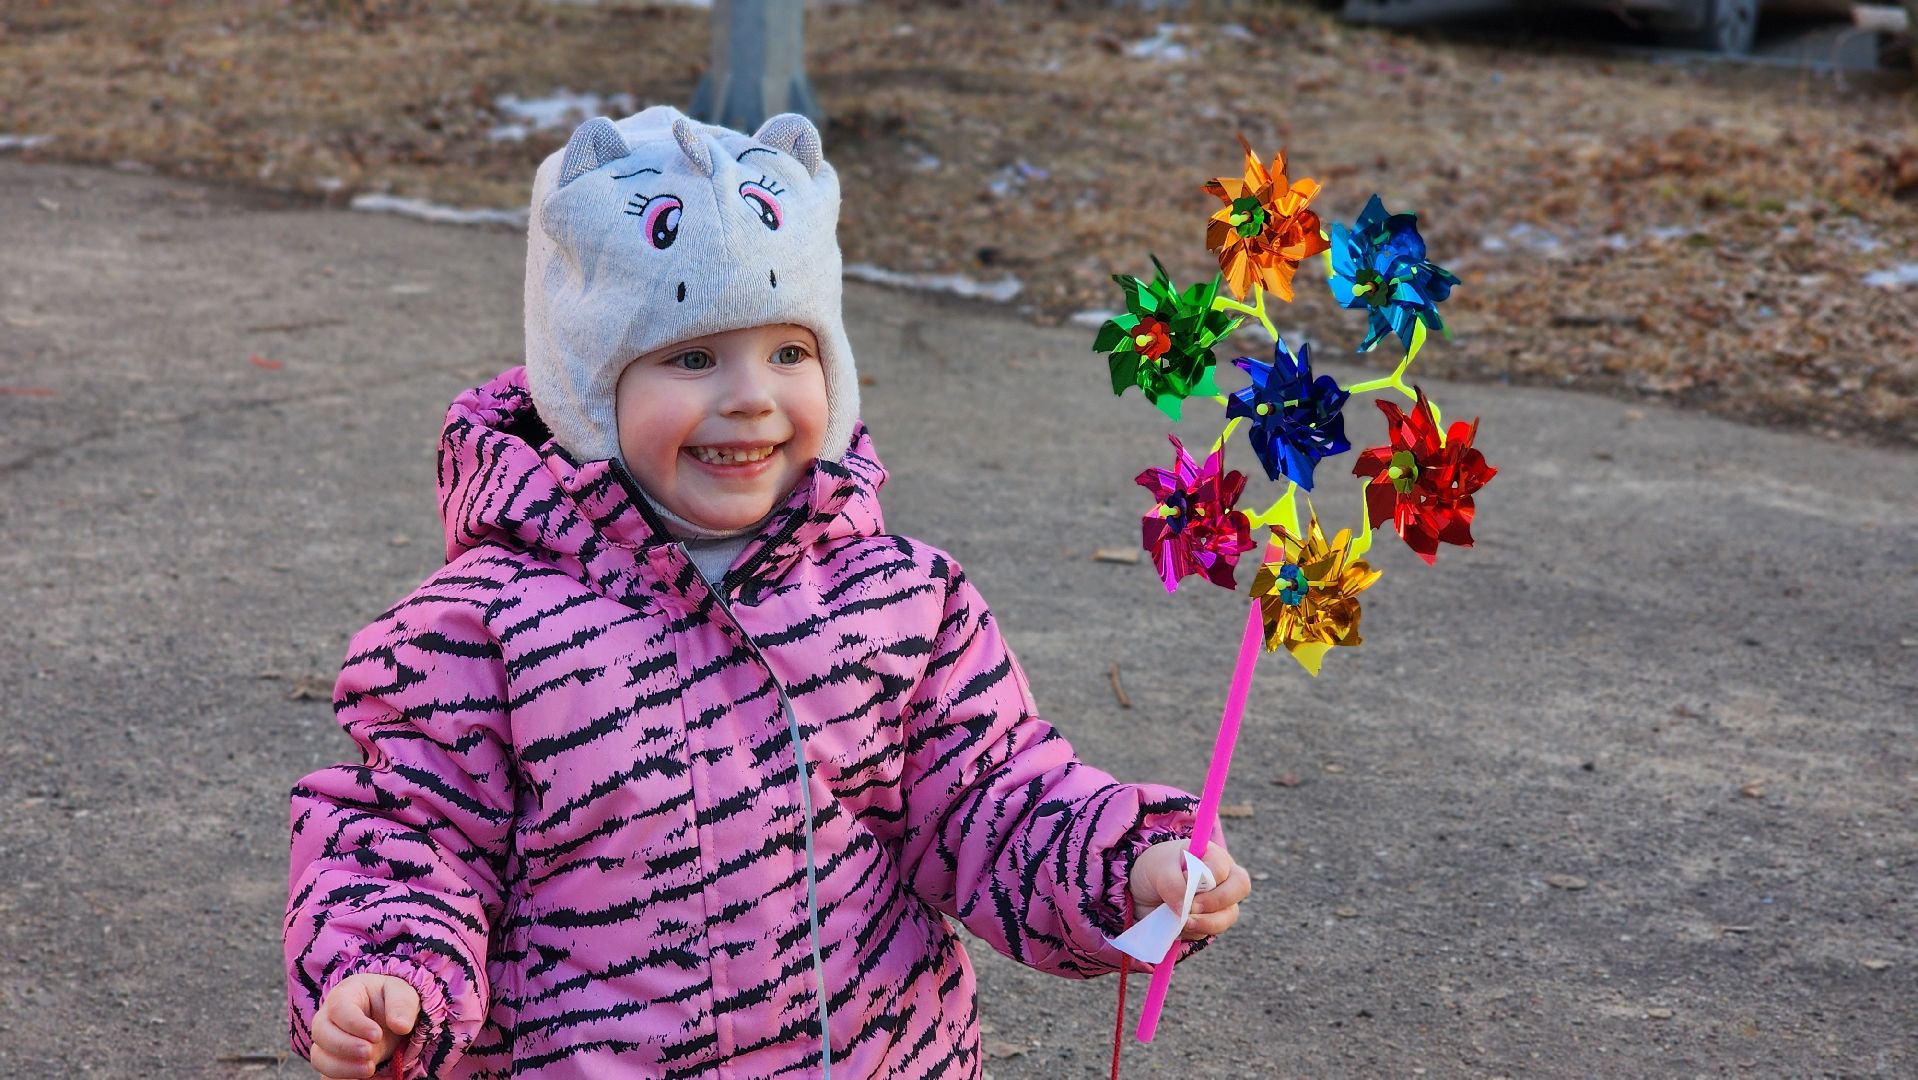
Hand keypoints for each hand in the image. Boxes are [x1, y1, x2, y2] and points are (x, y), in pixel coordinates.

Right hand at [310, 973, 418, 1078]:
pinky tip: (361, 1077)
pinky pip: (326, 1074)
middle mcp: (328, 1017)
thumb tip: (401, 1026)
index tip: (377, 1035)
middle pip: (321, 1033)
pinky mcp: (330, 1061)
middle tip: (370, 1052)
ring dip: (341, 1067)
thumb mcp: (402, 993)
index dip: (354, 1024)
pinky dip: (341, 1077)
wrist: (387, 1018)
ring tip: (369, 1069)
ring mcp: (326, 1041)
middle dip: (344, 1046)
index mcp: (344, 994)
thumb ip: (402, 1005)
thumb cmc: (391, 1001)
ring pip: (319, 1057)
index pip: (338, 1008)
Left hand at [1128, 838, 1251, 940]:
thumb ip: (1172, 883)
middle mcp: (1223, 878)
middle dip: (1216, 902)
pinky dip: (1196, 931)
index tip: (1184, 880)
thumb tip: (1184, 908)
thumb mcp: (1158, 868)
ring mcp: (1220, 902)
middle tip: (1191, 908)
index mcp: (1213, 856)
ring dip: (1206, 922)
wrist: (1143, 891)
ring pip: (1228, 915)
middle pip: (1241, 888)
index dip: (1206, 879)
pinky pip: (1211, 931)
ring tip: (1183, 922)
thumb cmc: (1156, 869)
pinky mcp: (1210, 921)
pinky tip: (1179, 925)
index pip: (1222, 868)